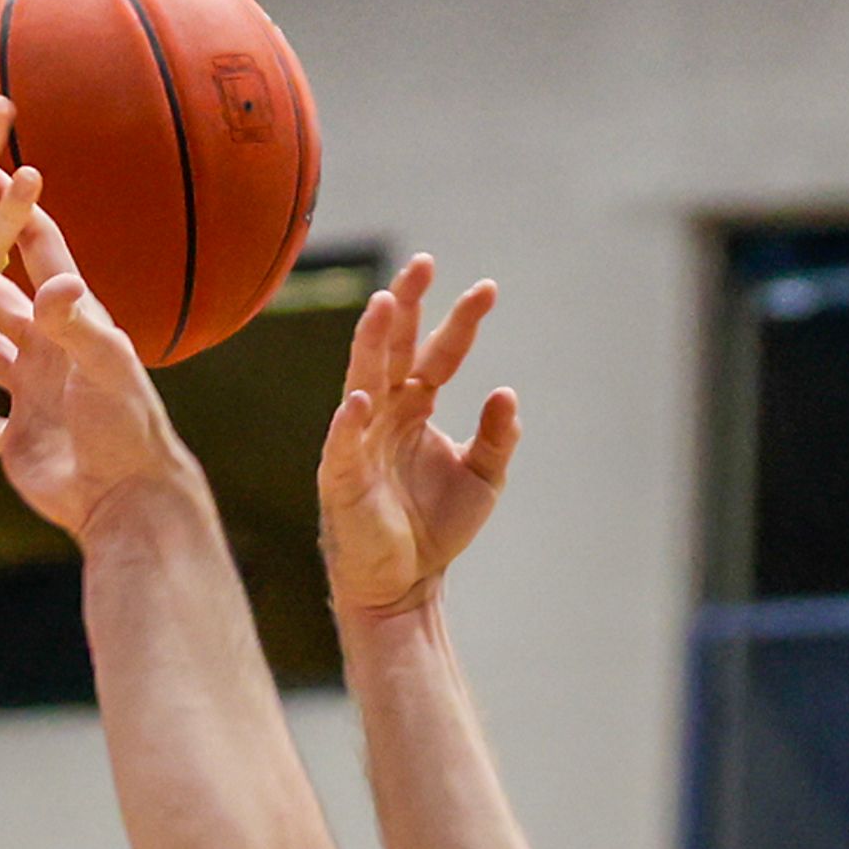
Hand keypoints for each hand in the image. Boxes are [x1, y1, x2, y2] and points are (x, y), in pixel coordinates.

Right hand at [0, 212, 204, 541]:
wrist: (130, 505)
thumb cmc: (128, 431)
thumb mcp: (104, 371)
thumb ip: (76, 326)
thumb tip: (52, 282)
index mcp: (68, 324)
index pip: (36, 247)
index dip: (9, 204)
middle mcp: (46, 352)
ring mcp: (29, 394)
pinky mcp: (15, 437)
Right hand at [319, 254, 520, 617]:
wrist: (406, 584)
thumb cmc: (436, 530)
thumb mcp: (484, 479)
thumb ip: (497, 437)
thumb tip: (506, 391)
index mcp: (415, 407)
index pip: (438, 353)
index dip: (461, 321)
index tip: (487, 289)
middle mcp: (385, 413)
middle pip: (393, 348)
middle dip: (406, 305)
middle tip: (423, 264)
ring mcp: (360, 441)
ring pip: (364, 379)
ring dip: (373, 342)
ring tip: (386, 304)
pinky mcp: (342, 478)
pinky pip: (344, 445)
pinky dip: (349, 423)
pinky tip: (360, 401)